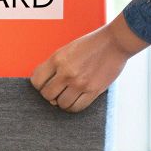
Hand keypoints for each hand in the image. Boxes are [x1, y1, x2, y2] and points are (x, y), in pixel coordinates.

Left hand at [32, 16, 149, 111]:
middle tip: (57, 91)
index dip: (39, 85)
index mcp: (57, 59)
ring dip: (62, 102)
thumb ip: (55, 65)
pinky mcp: (93, 90)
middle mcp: (67, 72)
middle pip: (47, 95)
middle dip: (50, 95)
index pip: (36, 81)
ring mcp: (80, 82)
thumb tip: (46, 86)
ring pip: (61, 104)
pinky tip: (76, 100)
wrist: (114, 42)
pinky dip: (73, 107)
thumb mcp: (67, 50)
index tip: (45, 85)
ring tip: (68, 95)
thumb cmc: (90, 45)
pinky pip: (77, 107)